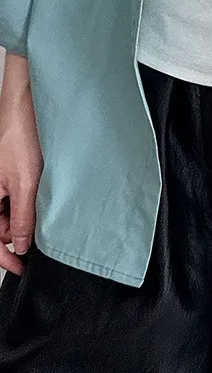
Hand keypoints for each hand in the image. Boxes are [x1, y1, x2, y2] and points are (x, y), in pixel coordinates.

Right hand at [0, 52, 42, 275]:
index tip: (21, 268)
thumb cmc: (20, 135)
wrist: (27, 104)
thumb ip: (23, 217)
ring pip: (9, 213)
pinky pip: (14, 197)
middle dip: (17, 235)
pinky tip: (43, 197)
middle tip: (39, 237)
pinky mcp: (8, 172)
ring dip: (25, 218)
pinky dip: (28, 203)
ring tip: (45, 211)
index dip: (4, 258)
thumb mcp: (24, 183)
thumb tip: (21, 245)